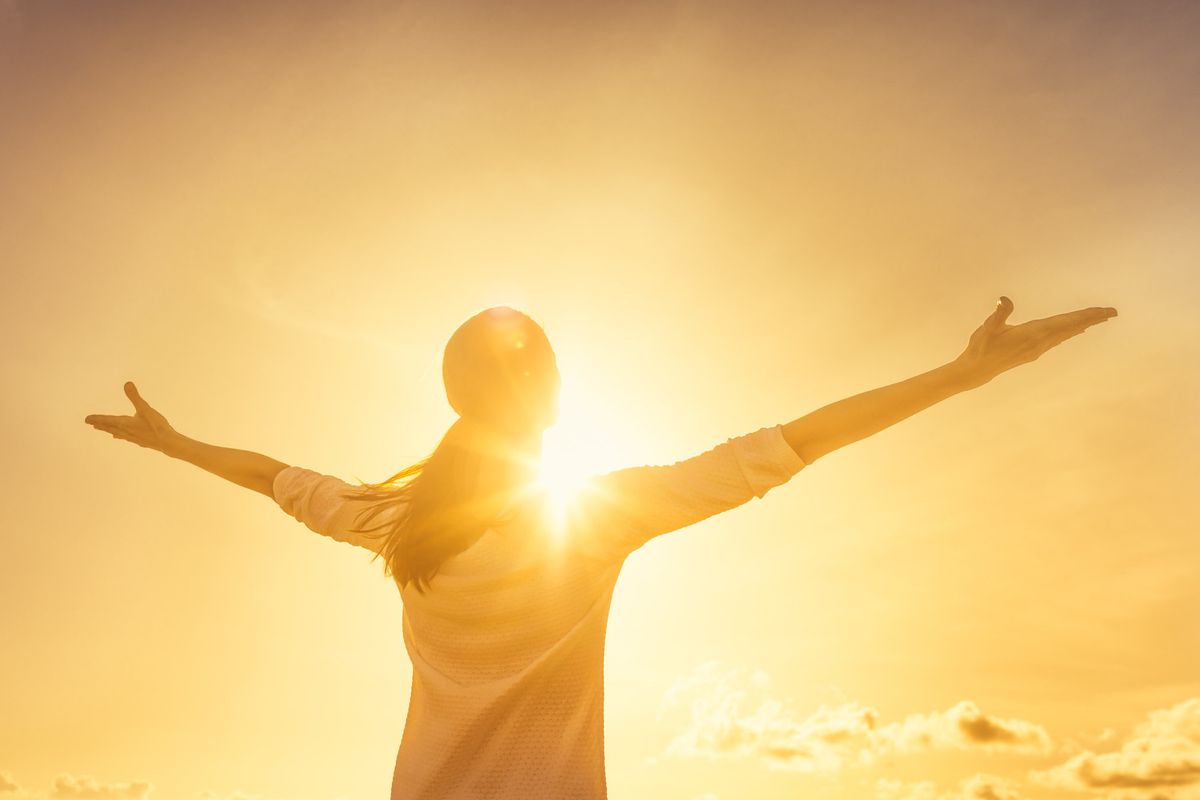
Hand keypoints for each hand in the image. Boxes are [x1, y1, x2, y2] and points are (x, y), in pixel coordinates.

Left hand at [85, 381, 181, 455]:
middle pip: (109, 427)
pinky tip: (119, 436)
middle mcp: (125, 431)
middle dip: (99, 424)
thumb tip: (127, 384)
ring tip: (100, 428)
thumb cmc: (156, 425)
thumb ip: (135, 396)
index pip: (107, 420)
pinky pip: (124, 437)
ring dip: (107, 429)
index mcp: (125, 423)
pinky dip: (119, 435)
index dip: (96, 418)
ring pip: (116, 432)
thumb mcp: (145, 408)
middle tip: (89, 422)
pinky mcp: (139, 440)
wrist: (167, 442)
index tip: (86, 419)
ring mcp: (132, 437)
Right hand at [953, 296, 1117, 386]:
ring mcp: (1037, 349)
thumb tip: (1004, 300)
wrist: (976, 371)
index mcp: (1032, 334)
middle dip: (1091, 319)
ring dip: (1082, 325)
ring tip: (1098, 318)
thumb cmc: (980, 347)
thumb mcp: (987, 328)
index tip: (1104, 312)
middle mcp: (1039, 342)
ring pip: (1066, 334)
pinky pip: (1058, 339)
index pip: (1065, 322)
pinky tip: (1075, 330)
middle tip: (1112, 312)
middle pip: (1070, 328)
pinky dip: (1070, 332)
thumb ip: (998, 314)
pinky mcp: (1033, 352)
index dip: (1085, 315)